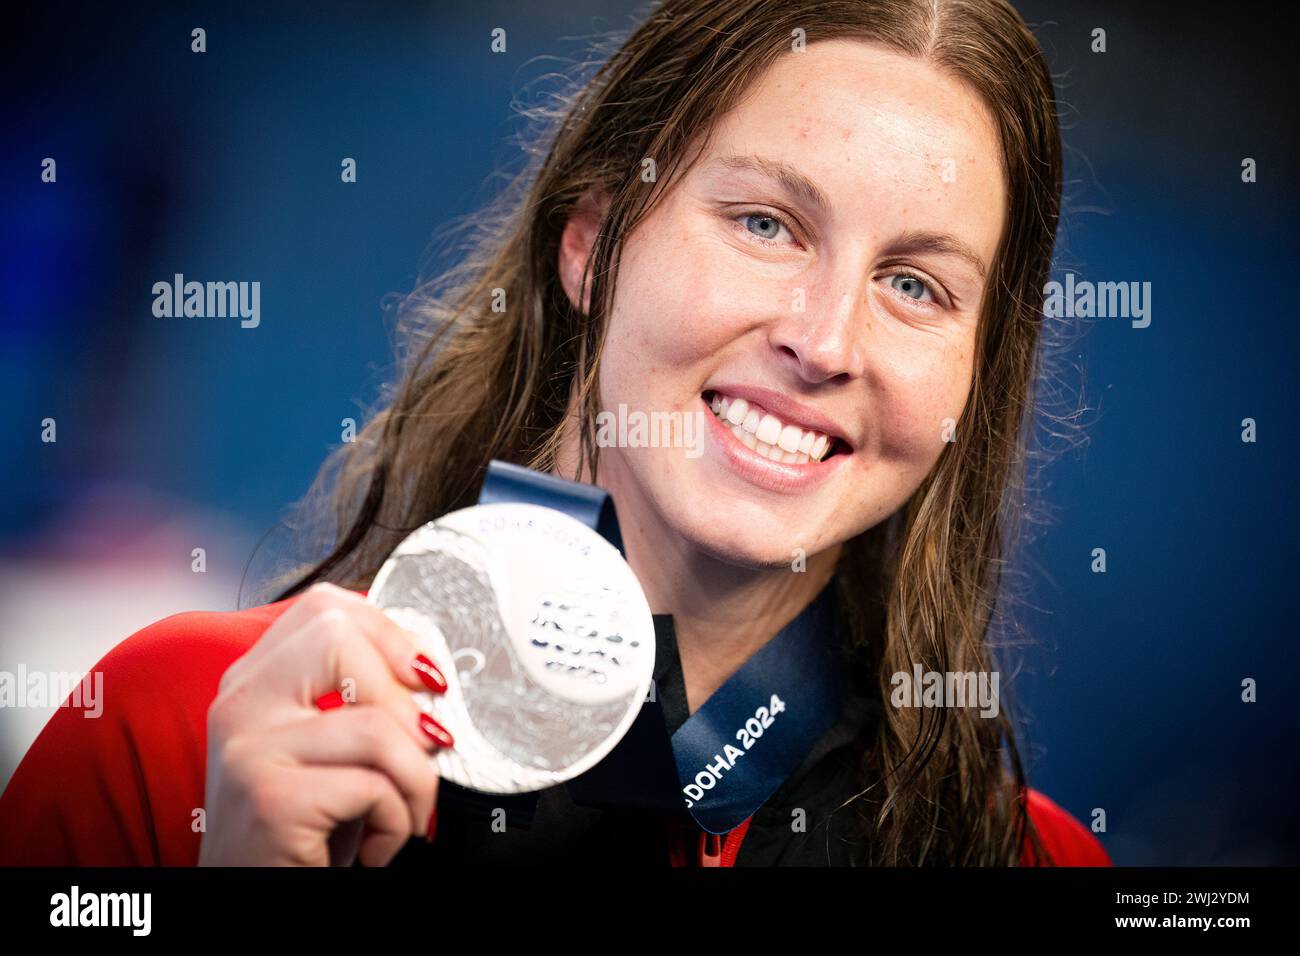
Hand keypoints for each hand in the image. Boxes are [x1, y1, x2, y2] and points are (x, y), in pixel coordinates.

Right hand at [198, 582, 450, 865]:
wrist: (247, 903)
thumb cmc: (302, 830)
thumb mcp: (324, 748)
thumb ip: (356, 697)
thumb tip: (431, 669)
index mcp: (252, 679)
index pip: (326, 607)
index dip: (390, 633)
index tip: (425, 678)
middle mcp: (239, 703)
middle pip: (341, 637)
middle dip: (404, 697)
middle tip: (421, 748)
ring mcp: (250, 748)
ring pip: (379, 725)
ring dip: (417, 781)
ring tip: (402, 816)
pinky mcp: (271, 800)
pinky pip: (375, 787)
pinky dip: (398, 824)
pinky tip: (375, 848)